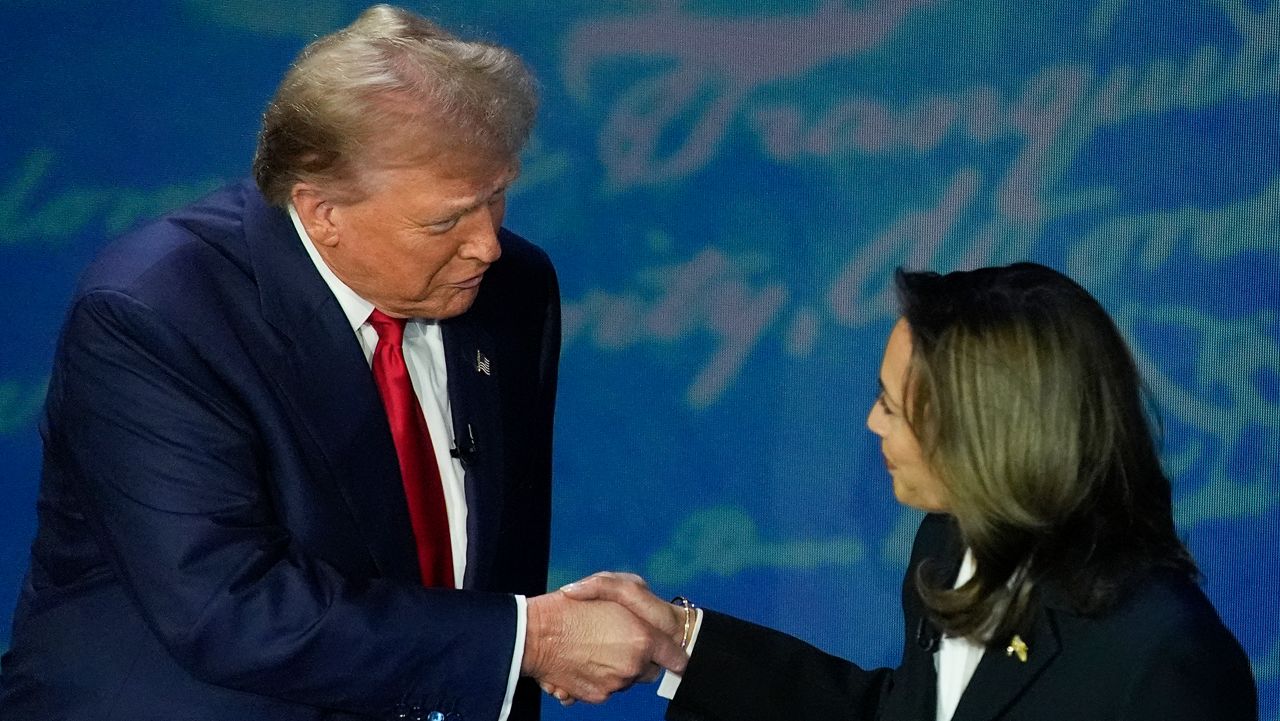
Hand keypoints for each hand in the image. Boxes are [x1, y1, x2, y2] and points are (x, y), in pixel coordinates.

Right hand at [522, 584, 686, 704]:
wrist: (535, 634)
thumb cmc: (572, 605)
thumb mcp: (612, 584)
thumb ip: (639, 601)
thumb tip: (650, 626)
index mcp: (642, 639)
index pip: (675, 657)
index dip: (671, 652)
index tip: (666, 650)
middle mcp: (632, 665)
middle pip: (649, 669)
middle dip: (640, 657)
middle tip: (618, 640)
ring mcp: (615, 683)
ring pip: (628, 679)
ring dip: (617, 666)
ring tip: (594, 647)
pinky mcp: (597, 696)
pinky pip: (608, 688)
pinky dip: (600, 677)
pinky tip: (583, 659)